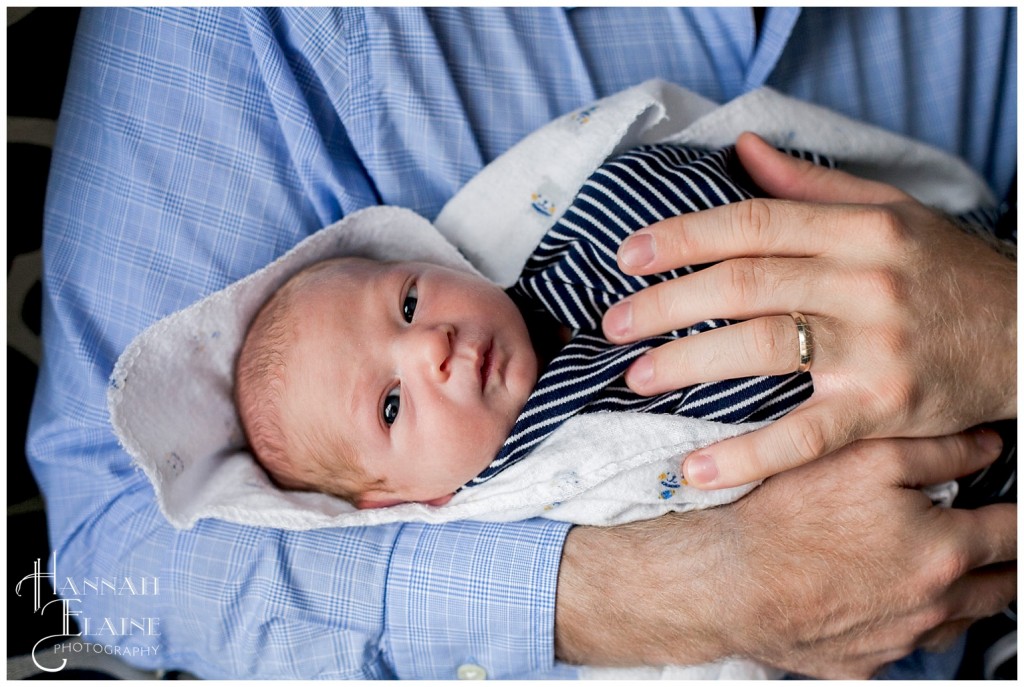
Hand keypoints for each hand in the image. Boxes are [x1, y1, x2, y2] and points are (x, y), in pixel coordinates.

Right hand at [555, 430, 1015, 677]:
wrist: (730, 583)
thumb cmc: (790, 516)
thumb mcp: (864, 458)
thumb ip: (936, 451)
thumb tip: (986, 446)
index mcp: (944, 550)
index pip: (1014, 533)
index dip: (1019, 514)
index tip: (1015, 507)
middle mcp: (934, 604)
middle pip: (1001, 588)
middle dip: (1005, 563)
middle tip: (995, 543)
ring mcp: (900, 641)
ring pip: (958, 622)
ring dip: (963, 597)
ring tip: (946, 572)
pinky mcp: (863, 665)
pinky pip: (904, 646)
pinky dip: (908, 624)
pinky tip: (885, 600)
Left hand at [601, 132, 1015, 487]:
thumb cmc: (947, 272)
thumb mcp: (892, 211)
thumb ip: (812, 186)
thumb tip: (742, 150)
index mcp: (861, 227)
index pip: (752, 223)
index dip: (682, 237)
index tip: (629, 255)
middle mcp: (864, 280)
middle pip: (743, 285)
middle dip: (666, 304)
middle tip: (614, 323)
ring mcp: (874, 346)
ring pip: (760, 350)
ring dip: (687, 364)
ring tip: (635, 376)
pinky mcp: (884, 409)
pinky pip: (802, 436)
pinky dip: (745, 456)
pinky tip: (694, 470)